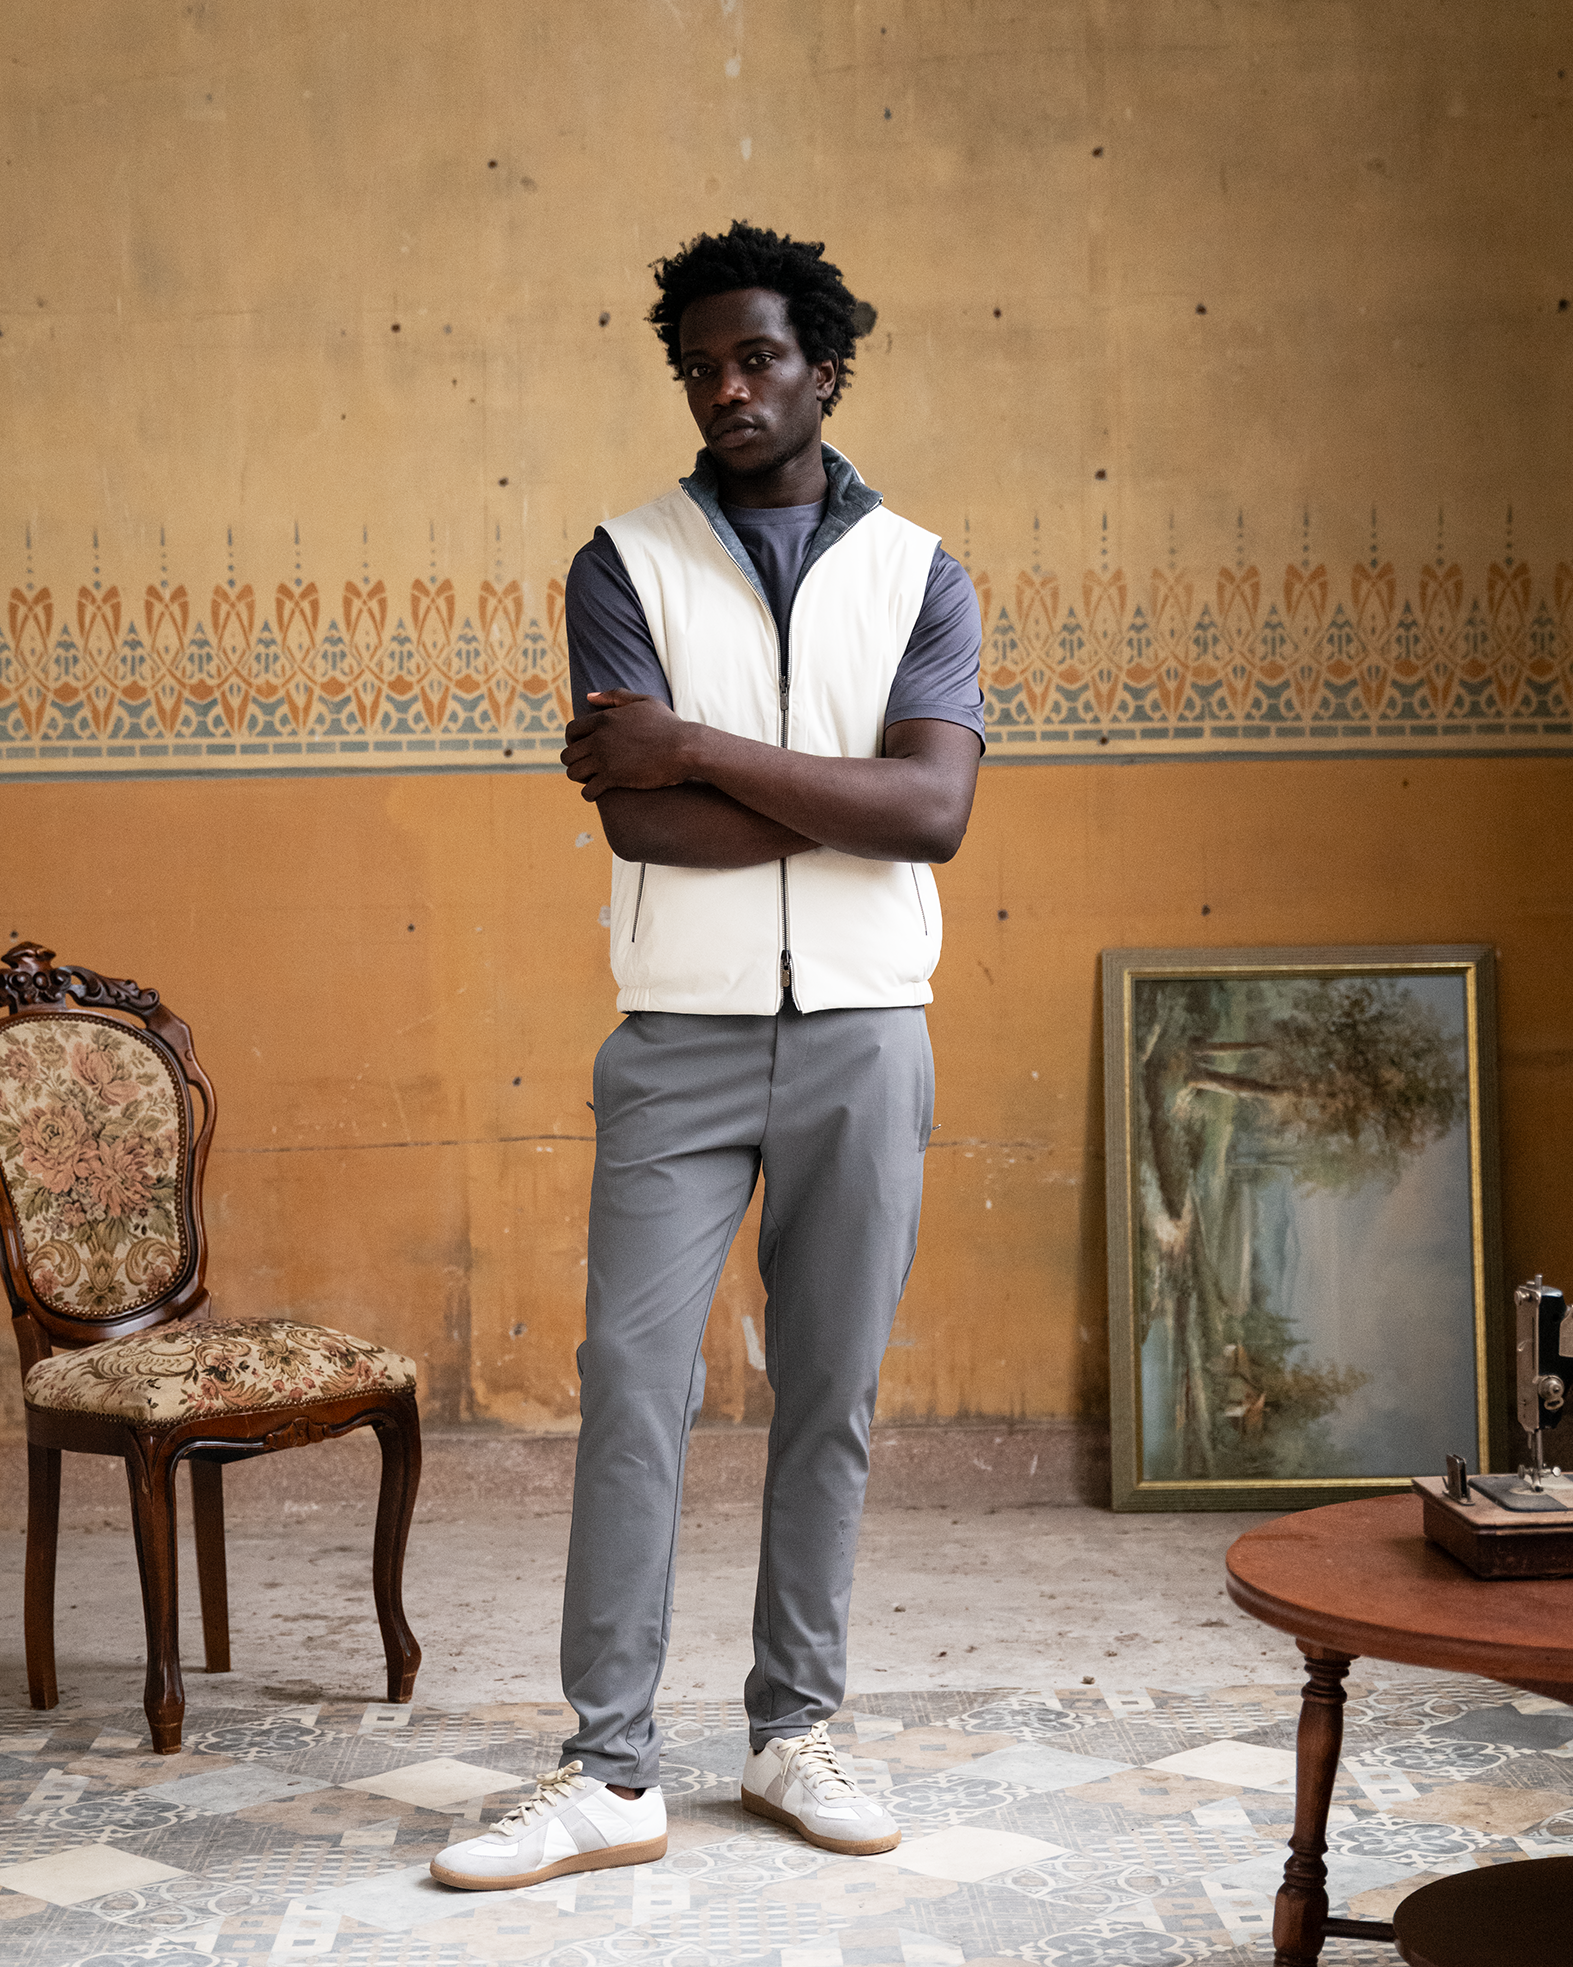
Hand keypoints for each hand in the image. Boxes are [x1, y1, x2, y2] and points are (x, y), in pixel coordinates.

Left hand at [560, 690, 697, 799]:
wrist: (685, 747)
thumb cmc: (669, 725)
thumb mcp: (644, 701)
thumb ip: (615, 696)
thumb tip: (589, 696)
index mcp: (604, 719)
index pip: (571, 731)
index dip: (573, 743)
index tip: (583, 750)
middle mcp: (599, 738)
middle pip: (568, 754)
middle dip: (574, 762)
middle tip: (587, 768)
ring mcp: (604, 758)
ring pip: (573, 772)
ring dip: (579, 779)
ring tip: (591, 781)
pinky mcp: (613, 777)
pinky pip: (588, 789)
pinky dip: (589, 793)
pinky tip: (597, 793)